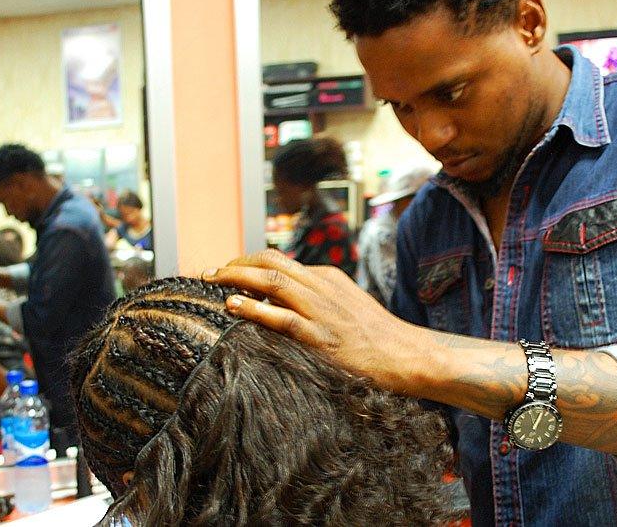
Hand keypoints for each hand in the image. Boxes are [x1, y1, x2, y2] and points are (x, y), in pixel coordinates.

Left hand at [209, 249, 421, 394]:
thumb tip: (280, 301)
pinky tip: (233, 305)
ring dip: (237, 278)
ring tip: (212, 280)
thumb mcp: (346, 305)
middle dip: (235, 264)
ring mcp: (322, 311)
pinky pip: (281, 318)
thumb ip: (317, 299)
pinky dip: (254, 309)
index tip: (228, 270)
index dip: (248, 262)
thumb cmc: (376, 336)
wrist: (406, 355)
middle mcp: (322, 287)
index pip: (279, 261)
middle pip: (270, 263)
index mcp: (327, 278)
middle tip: (210, 272)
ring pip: (272, 283)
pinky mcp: (322, 337)